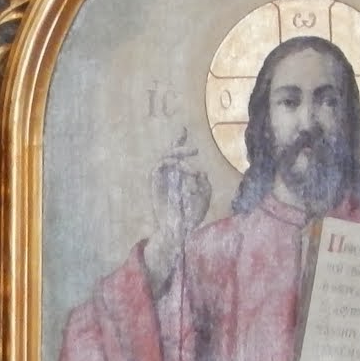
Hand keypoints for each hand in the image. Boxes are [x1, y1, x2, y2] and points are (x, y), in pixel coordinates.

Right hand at [143, 130, 209, 283]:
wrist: (178, 231)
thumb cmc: (192, 217)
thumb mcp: (205, 197)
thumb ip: (205, 183)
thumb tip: (201, 172)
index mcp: (176, 178)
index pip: (175, 156)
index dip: (178, 142)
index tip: (182, 129)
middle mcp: (166, 178)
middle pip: (167, 154)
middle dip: (179, 146)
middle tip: (195, 150)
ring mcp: (159, 182)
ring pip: (163, 159)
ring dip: (178, 158)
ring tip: (192, 167)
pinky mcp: (154, 186)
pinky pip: (158, 168)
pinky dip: (172, 165)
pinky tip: (186, 172)